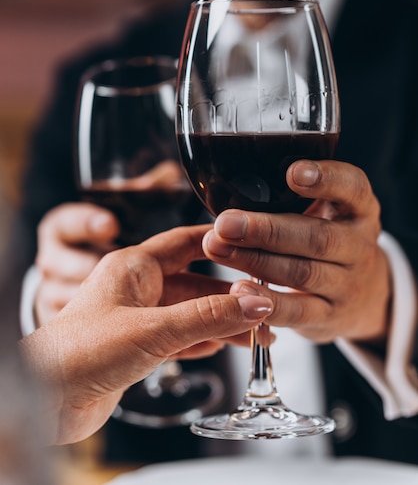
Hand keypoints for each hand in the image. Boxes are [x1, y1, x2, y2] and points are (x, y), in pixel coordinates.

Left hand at [20, 225, 272, 444]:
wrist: (45, 397)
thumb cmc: (80, 351)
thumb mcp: (154, 329)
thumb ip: (207, 317)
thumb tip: (255, 304)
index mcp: (134, 266)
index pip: (185, 241)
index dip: (219, 241)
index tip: (252, 241)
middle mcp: (136, 288)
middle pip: (195, 283)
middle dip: (232, 296)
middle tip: (267, 308)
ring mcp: (137, 318)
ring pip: (191, 313)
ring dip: (223, 323)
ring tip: (259, 334)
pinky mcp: (137, 348)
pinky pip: (180, 337)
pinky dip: (204, 340)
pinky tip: (225, 345)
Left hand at [203, 160, 391, 345]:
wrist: (363, 295)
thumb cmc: (326, 237)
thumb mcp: (326, 209)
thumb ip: (289, 195)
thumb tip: (227, 181)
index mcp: (359, 208)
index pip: (353, 187)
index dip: (326, 179)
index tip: (292, 172)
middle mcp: (359, 245)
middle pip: (318, 237)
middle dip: (268, 230)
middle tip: (225, 223)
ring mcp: (347, 284)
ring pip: (302, 273)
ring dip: (255, 261)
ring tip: (218, 249)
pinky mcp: (329, 316)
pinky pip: (298, 312)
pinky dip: (267, 302)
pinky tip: (238, 290)